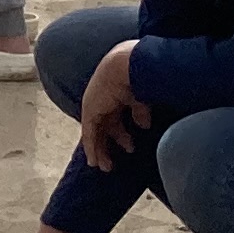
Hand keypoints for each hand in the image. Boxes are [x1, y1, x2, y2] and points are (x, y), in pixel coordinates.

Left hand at [76, 39, 151, 171]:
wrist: (127, 65)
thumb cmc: (140, 75)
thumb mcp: (142, 96)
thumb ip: (141, 110)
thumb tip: (144, 125)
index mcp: (116, 90)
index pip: (116, 115)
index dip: (121, 132)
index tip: (130, 146)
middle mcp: (102, 97)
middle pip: (105, 125)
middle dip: (112, 142)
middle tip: (117, 159)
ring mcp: (94, 103)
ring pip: (95, 132)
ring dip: (100, 150)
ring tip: (105, 167)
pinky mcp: (89, 110)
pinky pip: (89, 133)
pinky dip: (92, 147)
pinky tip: (94, 161)